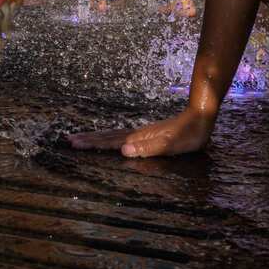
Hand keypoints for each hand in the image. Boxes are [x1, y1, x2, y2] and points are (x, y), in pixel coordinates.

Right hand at [67, 108, 214, 156]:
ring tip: (82, 138)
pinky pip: (121, 136)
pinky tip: (110, 140)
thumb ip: (147, 148)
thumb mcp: (169, 145)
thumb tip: (122, 150)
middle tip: (69, 140)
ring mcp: (140, 133)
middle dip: (88, 139)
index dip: (92, 144)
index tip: (73, 144)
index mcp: (138, 138)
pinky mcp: (146, 134)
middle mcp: (136, 134)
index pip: (109, 142)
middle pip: (107, 137)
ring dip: (96, 138)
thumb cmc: (187, 135)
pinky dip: (109, 138)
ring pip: (113, 135)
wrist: (199, 118)